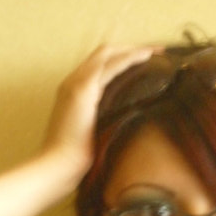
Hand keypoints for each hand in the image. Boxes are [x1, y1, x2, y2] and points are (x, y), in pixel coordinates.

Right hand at [40, 45, 154, 183]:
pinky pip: (110, 66)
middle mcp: (73, 82)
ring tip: (157, 51)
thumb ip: (106, 125)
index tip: (147, 63)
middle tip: (158, 51)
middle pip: (104, 53)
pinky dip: (130, 58)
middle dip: (131, 48)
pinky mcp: (83, 90)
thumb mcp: (94, 137)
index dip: (123, 59)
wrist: (57, 166)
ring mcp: (76, 84)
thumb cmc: (75, 161)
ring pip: (107, 54)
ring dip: (134, 49)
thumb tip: (128, 128)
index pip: (100, 65)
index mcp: (74, 92)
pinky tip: (147, 57)